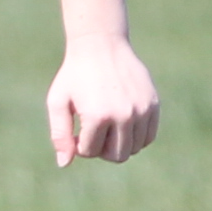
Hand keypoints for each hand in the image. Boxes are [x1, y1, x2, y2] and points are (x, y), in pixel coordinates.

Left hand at [49, 35, 158, 166]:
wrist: (101, 46)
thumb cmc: (74, 75)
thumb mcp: (58, 102)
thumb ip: (60, 134)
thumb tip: (64, 164)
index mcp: (97, 116)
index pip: (89, 151)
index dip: (79, 143)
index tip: (76, 128)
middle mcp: (123, 115)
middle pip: (117, 156)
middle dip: (101, 149)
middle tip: (92, 132)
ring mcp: (142, 110)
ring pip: (134, 148)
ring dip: (118, 144)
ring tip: (106, 126)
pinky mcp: (153, 105)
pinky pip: (148, 137)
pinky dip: (135, 137)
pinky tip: (121, 124)